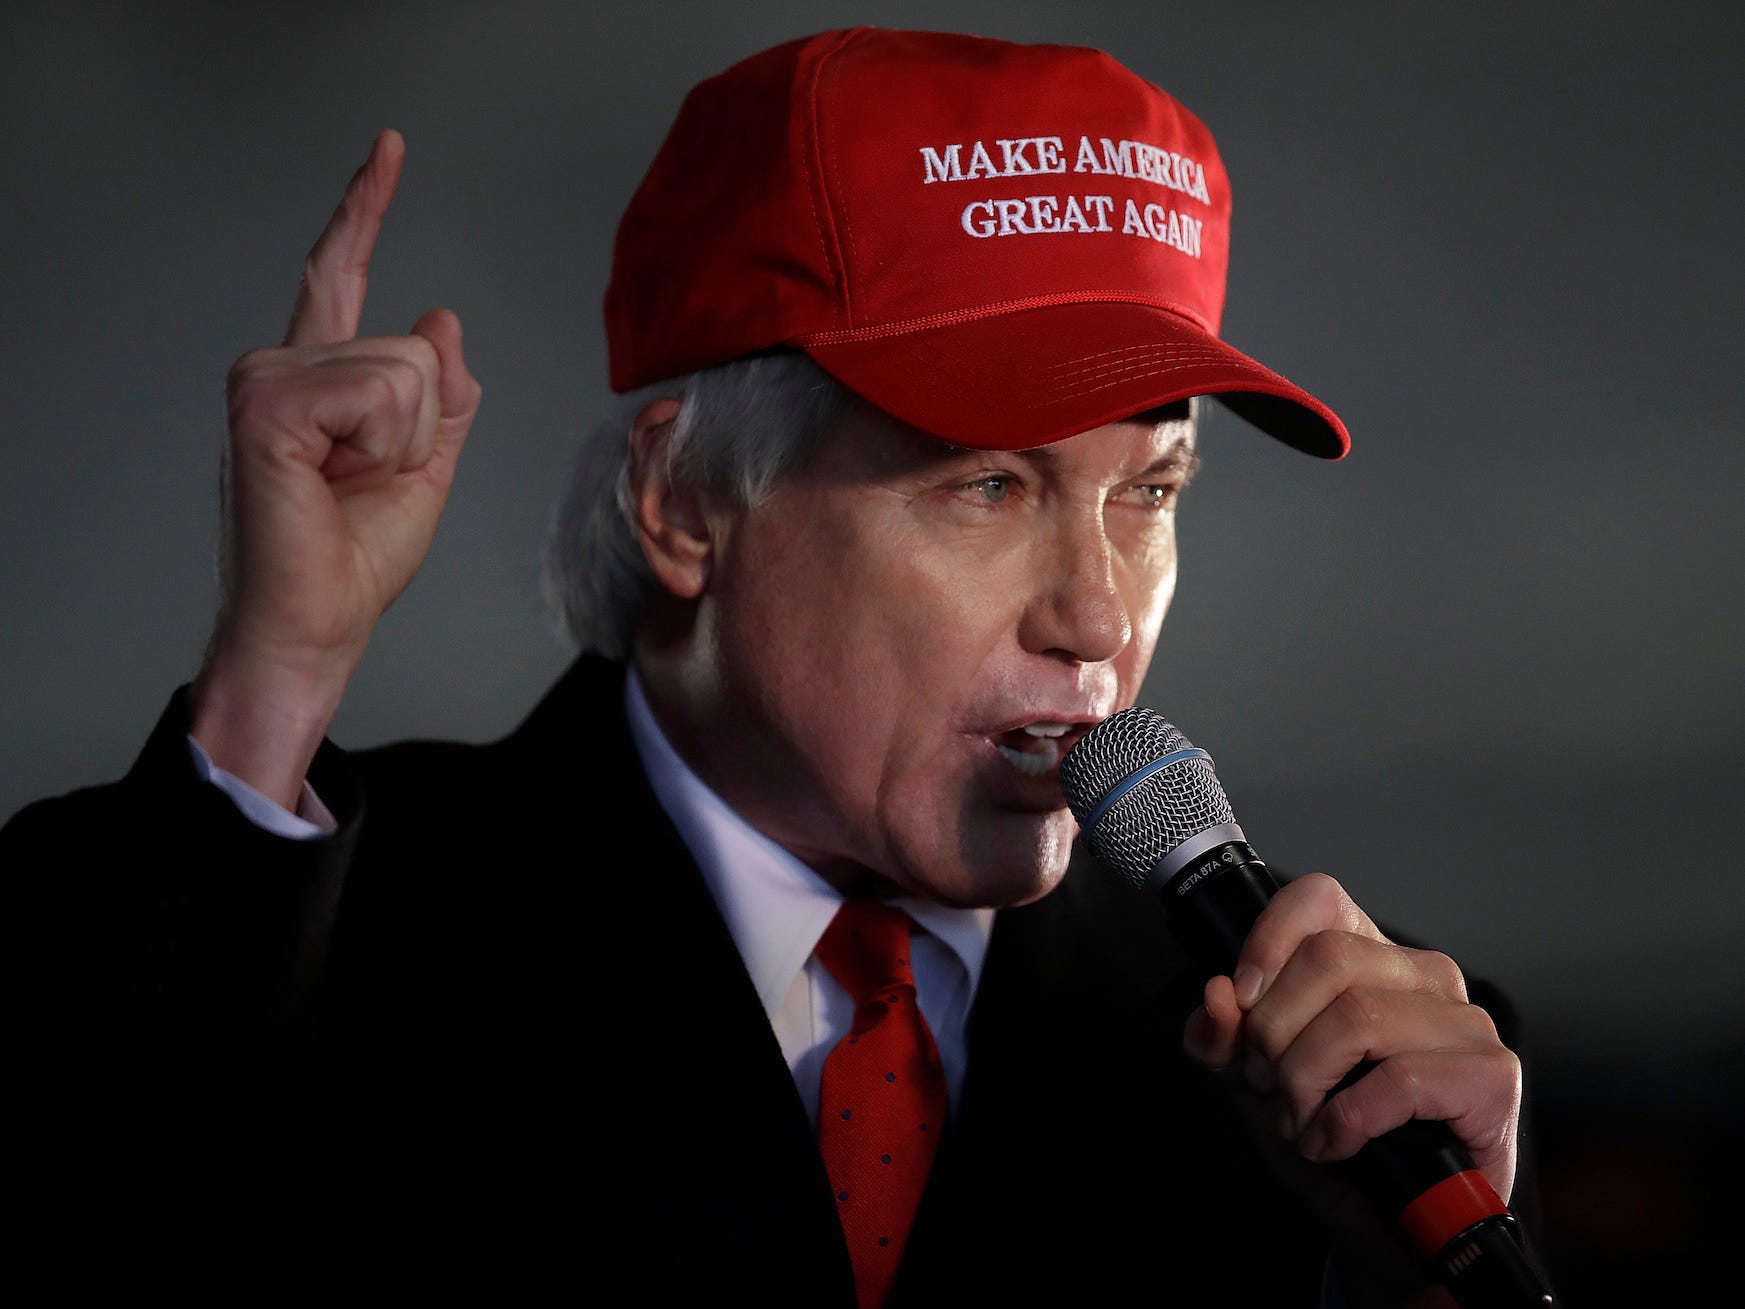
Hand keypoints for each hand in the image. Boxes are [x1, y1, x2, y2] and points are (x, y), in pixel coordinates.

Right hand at [190, 130, 482, 807]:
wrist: (320, 620)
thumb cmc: (356, 557)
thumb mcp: (428, 467)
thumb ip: (443, 395)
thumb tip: (443, 317)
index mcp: (320, 378)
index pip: (340, 272)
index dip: (366, 209)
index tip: (388, 149)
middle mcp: (284, 365)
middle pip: (416, 347)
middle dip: (422, 429)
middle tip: (365, 482)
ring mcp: (267, 379)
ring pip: (407, 370)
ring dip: (403, 444)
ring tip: (347, 483)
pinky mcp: (266, 403)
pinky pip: (382, 393)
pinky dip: (383, 447)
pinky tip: (333, 478)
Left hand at [1182, 873, 1522, 1301]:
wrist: (1385, 1229)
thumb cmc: (1328, 1140)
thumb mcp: (1252, 1083)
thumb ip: (1222, 1036)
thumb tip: (1217, 998)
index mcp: (1369, 957)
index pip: (1320, 898)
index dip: (1267, 942)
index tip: (1243, 999)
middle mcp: (1423, 976)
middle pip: (1327, 958)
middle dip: (1275, 1032)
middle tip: (1270, 1085)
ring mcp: (1465, 1022)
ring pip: (1358, 1017)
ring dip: (1306, 1082)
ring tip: (1302, 1120)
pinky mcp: (1492, 1077)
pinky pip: (1401, 1077)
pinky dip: (1348, 1119)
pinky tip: (1336, 1143)